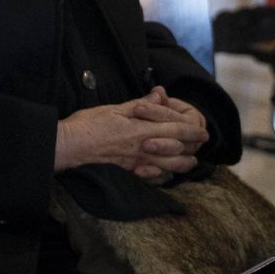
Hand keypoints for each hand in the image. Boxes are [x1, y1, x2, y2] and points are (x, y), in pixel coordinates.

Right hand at [54, 94, 208, 174]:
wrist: (69, 147)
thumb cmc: (88, 124)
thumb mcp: (115, 109)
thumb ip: (140, 105)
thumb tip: (159, 95)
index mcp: (142, 130)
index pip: (176, 131)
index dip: (193, 132)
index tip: (204, 132)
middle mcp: (143, 150)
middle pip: (177, 152)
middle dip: (193, 148)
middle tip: (202, 146)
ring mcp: (136, 164)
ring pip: (168, 167)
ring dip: (183, 165)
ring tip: (191, 163)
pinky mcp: (128, 173)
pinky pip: (153, 178)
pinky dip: (164, 176)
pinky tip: (166, 174)